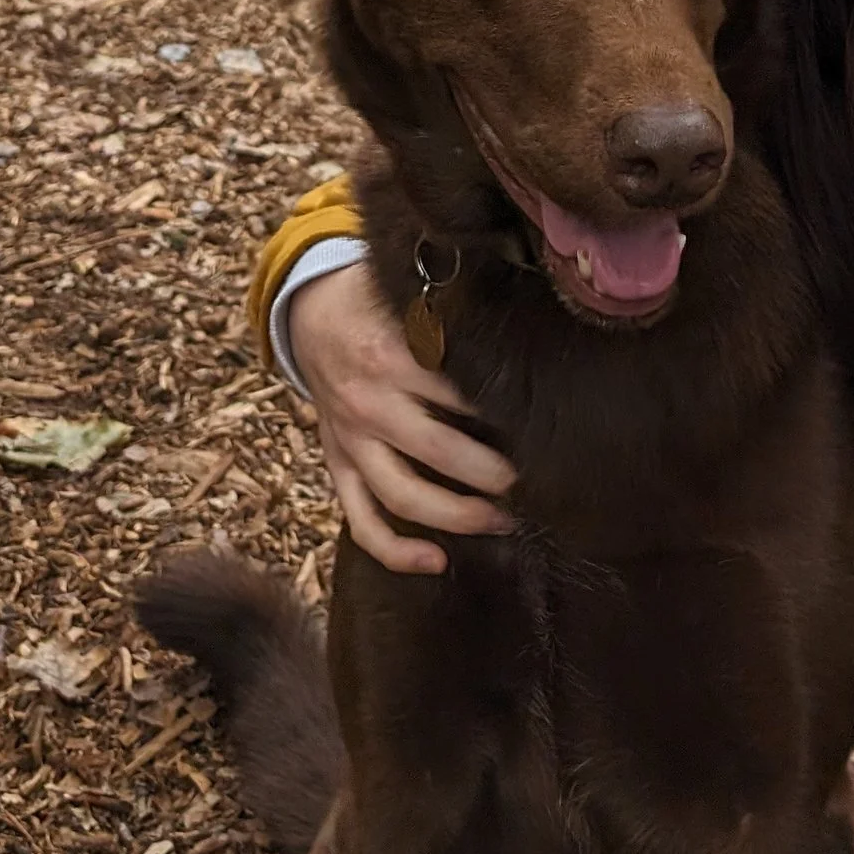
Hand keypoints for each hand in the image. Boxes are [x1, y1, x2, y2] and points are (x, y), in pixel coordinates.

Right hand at [284, 258, 515, 576]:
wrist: (308, 311)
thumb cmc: (377, 300)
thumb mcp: (411, 291)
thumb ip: (455, 310)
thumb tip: (526, 310)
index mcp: (391, 354)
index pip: (458, 393)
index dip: (504, 412)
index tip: (544, 425)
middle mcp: (369, 402)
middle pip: (438, 451)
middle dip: (493, 474)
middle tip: (537, 482)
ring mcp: (350, 440)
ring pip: (401, 494)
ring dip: (457, 516)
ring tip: (505, 522)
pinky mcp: (339, 465)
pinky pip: (360, 520)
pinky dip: (395, 550)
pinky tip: (436, 562)